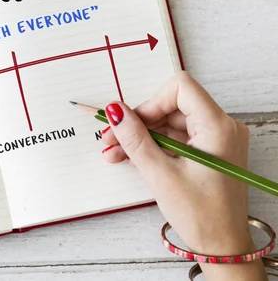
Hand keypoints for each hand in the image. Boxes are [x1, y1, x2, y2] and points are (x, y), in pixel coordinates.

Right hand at [101, 71, 266, 280]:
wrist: (222, 246)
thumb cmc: (202, 215)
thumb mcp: (160, 175)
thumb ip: (135, 139)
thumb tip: (115, 111)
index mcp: (217, 127)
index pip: (180, 88)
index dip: (151, 102)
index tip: (131, 122)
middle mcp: (221, 127)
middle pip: (172, 107)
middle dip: (139, 122)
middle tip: (111, 138)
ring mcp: (216, 139)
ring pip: (170, 124)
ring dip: (142, 136)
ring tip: (115, 152)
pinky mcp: (208, 151)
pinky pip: (176, 138)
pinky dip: (154, 146)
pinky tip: (131, 157)